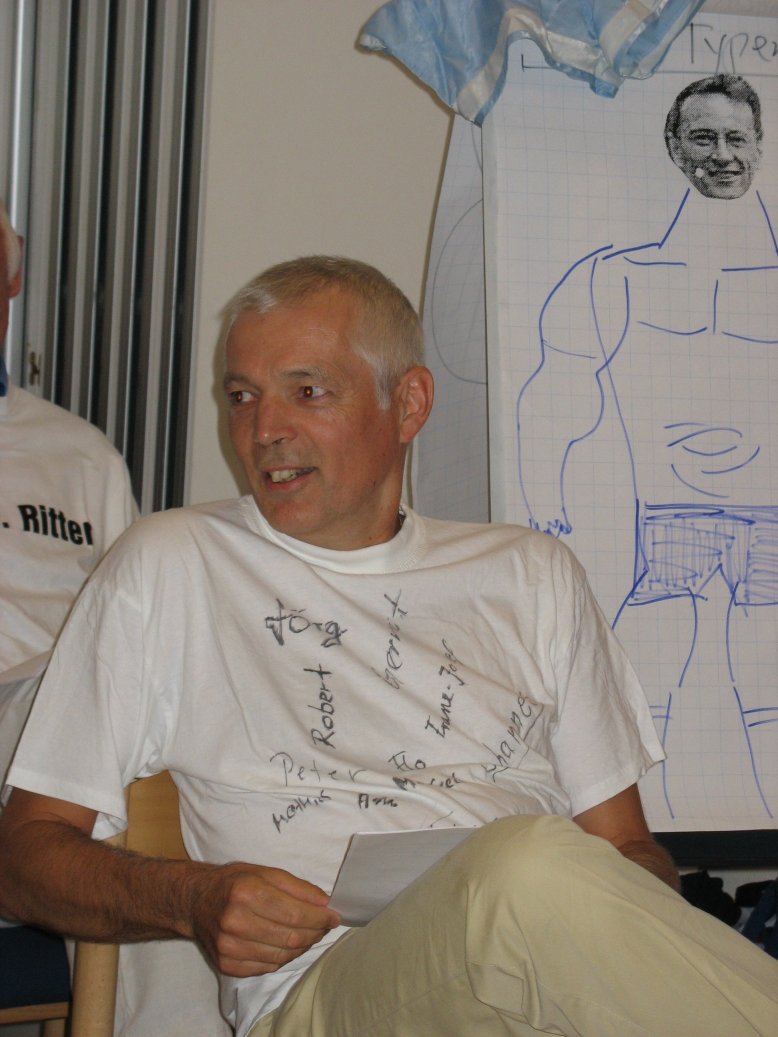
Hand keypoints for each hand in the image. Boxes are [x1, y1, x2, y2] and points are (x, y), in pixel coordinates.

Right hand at [190, 862, 340, 976]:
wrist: (195, 901)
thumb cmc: (234, 882)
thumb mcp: (264, 872)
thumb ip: (296, 886)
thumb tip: (325, 902)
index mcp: (246, 892)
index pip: (294, 913)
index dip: (320, 917)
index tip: (334, 916)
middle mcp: (235, 921)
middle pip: (290, 937)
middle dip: (315, 932)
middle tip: (326, 926)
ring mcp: (229, 947)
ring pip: (281, 956)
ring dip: (302, 946)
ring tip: (310, 935)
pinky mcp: (226, 965)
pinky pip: (266, 967)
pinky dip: (284, 958)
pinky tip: (289, 946)